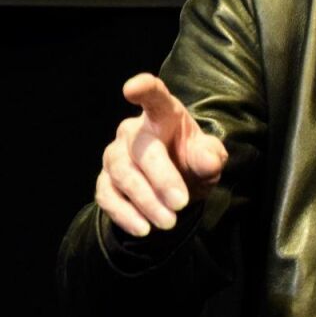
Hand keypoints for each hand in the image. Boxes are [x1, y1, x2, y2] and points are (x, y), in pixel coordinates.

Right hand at [94, 73, 227, 237]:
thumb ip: (210, 157)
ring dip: (144, 201)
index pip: (153, 96)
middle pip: (140, 149)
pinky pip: (107, 195)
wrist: (176, 188)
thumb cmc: (191, 161)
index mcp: (163, 114)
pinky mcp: (105, 180)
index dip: (144, 89)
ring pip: (121, 174)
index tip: (132, 88)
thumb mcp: (209, 158)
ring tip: (168, 223)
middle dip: (160, 179)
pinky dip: (124, 214)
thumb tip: (208, 161)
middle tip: (180, 204)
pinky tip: (143, 228)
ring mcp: (115, 155)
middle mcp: (133, 130)